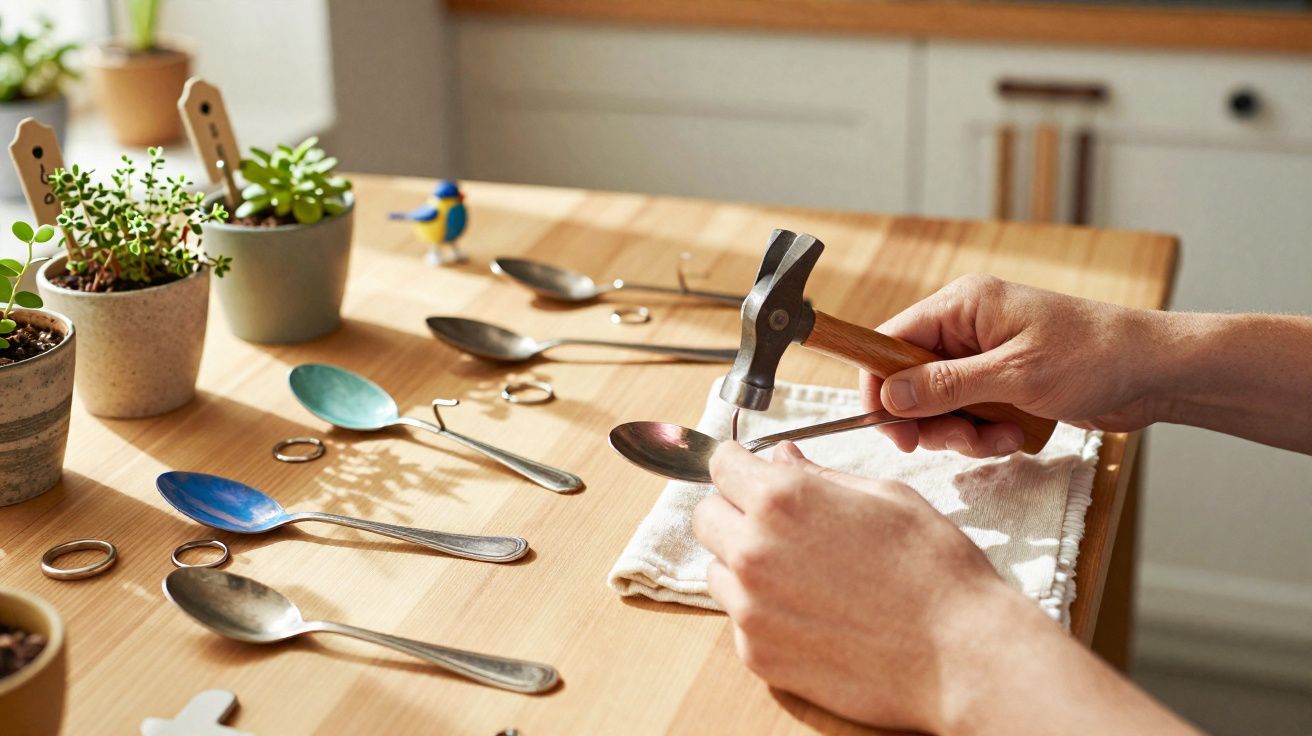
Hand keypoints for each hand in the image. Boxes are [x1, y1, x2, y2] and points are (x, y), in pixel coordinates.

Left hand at [694, 440, 1024, 731]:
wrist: (960, 654)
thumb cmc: (934, 568)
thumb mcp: (885, 497)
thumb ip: (819, 477)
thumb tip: (780, 458)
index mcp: (782, 500)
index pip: (721, 466)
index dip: (737, 465)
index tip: (748, 472)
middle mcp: (754, 550)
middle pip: (706, 517)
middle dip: (734, 513)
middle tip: (777, 526)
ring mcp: (750, 608)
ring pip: (717, 571)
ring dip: (744, 566)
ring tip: (801, 576)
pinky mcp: (758, 655)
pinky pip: (740, 621)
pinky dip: (763, 614)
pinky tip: (813, 615)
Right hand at [865, 275, 1170, 456]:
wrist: (1156, 372)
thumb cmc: (1096, 356)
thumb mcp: (1015, 375)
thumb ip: (946, 386)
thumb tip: (889, 396)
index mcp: (963, 305)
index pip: (890, 341)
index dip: (881, 386)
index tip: (890, 427)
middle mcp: (966, 327)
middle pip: (910, 380)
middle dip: (932, 419)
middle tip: (957, 440)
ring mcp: (984, 356)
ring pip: (939, 405)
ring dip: (963, 433)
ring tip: (1002, 438)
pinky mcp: (1001, 382)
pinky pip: (969, 415)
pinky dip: (985, 434)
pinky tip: (1017, 436)